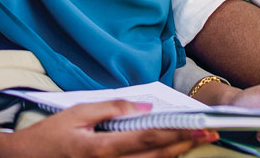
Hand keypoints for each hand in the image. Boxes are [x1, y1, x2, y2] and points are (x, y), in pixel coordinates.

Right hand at [0, 101, 217, 157]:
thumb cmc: (50, 136)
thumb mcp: (77, 113)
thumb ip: (112, 109)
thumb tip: (143, 106)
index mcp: (103, 149)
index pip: (148, 138)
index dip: (176, 131)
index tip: (197, 125)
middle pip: (157, 156)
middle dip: (185, 144)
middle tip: (209, 133)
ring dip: (175, 153)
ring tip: (196, 140)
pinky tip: (169, 151)